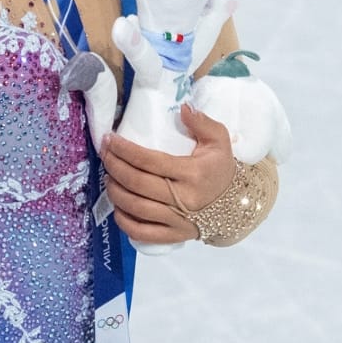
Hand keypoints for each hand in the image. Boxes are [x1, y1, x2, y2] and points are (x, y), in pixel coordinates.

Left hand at [100, 104, 236, 243]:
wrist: (236, 205)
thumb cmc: (221, 169)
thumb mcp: (219, 141)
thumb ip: (202, 122)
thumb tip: (183, 107)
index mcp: (193, 173)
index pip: (149, 161)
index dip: (124, 150)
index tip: (109, 139)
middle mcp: (183, 199)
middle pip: (137, 183)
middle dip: (114, 167)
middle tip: (105, 155)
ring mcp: (178, 220)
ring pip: (136, 208)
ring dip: (115, 192)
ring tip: (108, 178)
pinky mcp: (173, 236)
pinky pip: (142, 233)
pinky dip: (124, 221)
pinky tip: (118, 207)